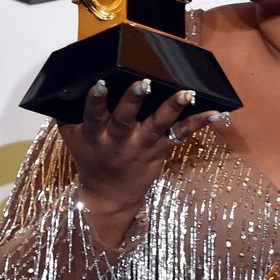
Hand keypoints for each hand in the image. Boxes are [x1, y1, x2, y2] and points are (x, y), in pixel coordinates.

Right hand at [58, 80, 228, 246]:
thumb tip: (63, 83)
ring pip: (158, 125)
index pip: (93, 115)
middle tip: (144, 82)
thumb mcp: (73, 138)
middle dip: (134, 100)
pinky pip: (181, 135)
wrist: (109, 196)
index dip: (96, 100)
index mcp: (95, 135)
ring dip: (173, 108)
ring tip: (186, 92)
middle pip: (125, 119)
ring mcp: (142, 145)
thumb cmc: (91, 160)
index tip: (102, 84)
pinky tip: (216, 112)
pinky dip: (198, 123)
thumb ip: (67, 114)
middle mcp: (119, 140)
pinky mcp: (160, 150)